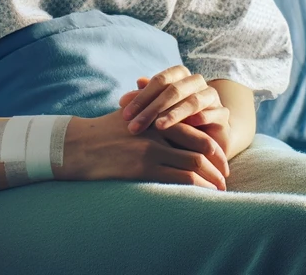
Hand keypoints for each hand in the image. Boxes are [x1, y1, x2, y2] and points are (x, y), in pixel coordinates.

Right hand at [61, 109, 228, 190]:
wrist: (79, 145)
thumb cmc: (104, 131)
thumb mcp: (131, 114)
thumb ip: (153, 113)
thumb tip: (172, 119)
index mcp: (158, 115)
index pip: (195, 128)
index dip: (212, 144)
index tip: (221, 158)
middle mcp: (159, 129)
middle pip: (200, 145)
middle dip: (218, 163)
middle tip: (226, 176)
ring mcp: (152, 148)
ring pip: (194, 163)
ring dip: (211, 178)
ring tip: (219, 189)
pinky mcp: (144, 167)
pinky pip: (180, 177)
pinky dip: (197, 186)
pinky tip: (202, 193)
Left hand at [119, 69, 231, 156]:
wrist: (208, 136)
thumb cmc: (178, 123)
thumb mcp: (157, 114)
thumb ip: (143, 104)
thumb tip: (122, 99)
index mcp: (180, 76)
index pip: (160, 80)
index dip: (141, 96)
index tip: (124, 114)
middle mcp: (197, 83)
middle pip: (174, 89)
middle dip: (152, 108)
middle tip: (134, 126)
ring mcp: (212, 97)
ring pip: (194, 100)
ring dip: (175, 113)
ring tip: (158, 126)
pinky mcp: (223, 115)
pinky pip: (214, 113)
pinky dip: (202, 117)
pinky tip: (190, 125)